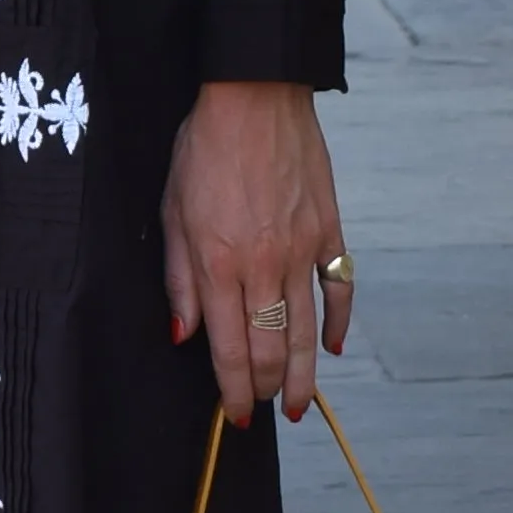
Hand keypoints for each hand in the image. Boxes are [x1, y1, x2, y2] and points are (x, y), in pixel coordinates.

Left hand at [160, 79, 351, 430]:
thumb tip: (183, 336)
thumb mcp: (172, 213)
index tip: (236, 415)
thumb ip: (179, 281)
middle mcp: (264, 266)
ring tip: (300, 404)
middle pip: (272, 350)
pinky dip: (339, 323)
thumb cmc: (205, 149)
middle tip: (264, 408)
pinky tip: (332, 347)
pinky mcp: (330, 232)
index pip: (229, 350)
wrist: (256, 96)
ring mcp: (303, 250)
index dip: (234, 391)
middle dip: (268, 389)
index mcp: (219, 264)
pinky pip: (340, 290)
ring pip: (308, 332)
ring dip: (304, 376)